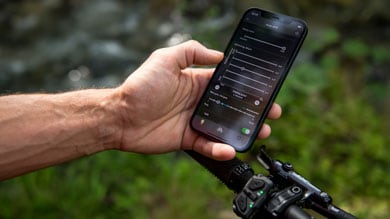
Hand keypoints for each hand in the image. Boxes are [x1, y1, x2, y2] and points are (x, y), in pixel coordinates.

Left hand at [114, 40, 281, 159]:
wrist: (121, 116)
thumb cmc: (141, 86)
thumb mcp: (165, 59)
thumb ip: (191, 51)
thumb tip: (219, 56)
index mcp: (197, 82)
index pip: (227, 83)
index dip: (246, 86)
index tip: (264, 88)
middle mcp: (199, 102)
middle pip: (232, 106)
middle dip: (253, 110)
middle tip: (271, 113)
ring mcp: (195, 122)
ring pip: (225, 128)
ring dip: (243, 131)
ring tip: (260, 132)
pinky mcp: (188, 140)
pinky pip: (208, 145)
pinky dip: (220, 149)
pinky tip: (230, 149)